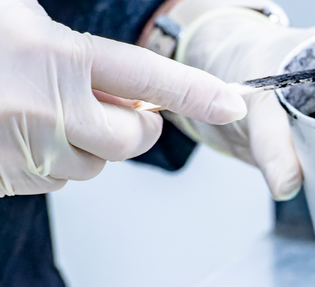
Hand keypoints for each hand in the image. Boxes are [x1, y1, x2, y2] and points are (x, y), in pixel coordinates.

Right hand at [0, 0, 245, 197]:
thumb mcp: (12, 16)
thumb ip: (62, 37)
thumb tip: (102, 60)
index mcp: (54, 54)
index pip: (148, 78)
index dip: (196, 92)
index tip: (231, 103)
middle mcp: (48, 107)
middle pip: (130, 139)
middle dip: (133, 126)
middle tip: (120, 110)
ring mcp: (27, 148)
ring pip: (91, 165)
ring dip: (84, 144)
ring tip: (45, 111)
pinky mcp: (7, 177)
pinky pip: (52, 181)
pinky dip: (48, 160)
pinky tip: (20, 131)